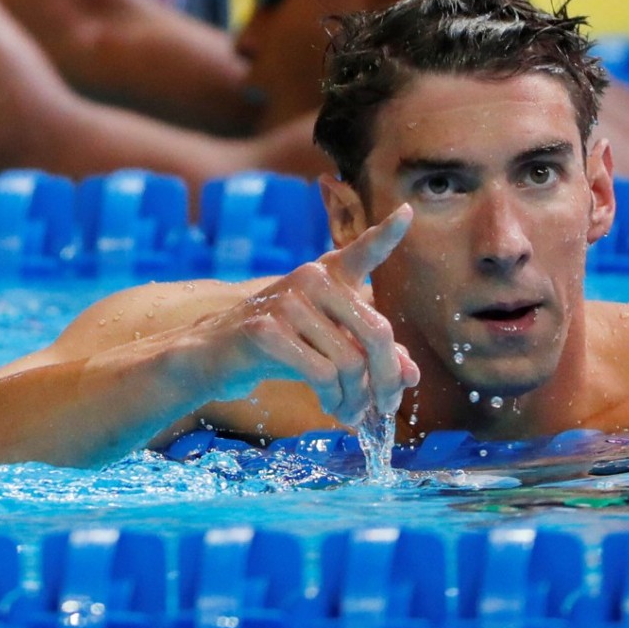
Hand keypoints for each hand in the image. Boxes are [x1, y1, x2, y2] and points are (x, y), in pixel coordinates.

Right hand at [203, 204, 418, 423]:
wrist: (217, 356)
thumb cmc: (284, 347)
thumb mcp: (332, 346)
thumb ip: (374, 356)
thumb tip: (411, 376)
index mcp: (329, 274)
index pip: (362, 251)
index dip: (387, 234)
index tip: (408, 213)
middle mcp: (311, 278)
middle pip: (376, 333)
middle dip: (387, 379)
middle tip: (386, 408)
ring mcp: (288, 300)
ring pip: (350, 362)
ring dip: (357, 398)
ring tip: (353, 414)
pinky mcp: (267, 329)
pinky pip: (322, 375)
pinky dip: (334, 400)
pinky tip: (331, 408)